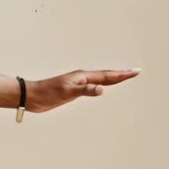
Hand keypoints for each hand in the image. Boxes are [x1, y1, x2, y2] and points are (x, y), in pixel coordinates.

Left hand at [26, 69, 141, 113]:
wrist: (31, 96)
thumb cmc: (47, 93)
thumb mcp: (67, 92)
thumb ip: (85, 90)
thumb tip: (102, 89)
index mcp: (83, 77)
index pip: (108, 76)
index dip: (122, 75)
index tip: (136, 71)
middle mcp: (82, 78)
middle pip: (106, 76)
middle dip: (122, 74)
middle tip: (136, 72)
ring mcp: (78, 84)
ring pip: (100, 80)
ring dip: (113, 79)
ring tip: (123, 77)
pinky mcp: (73, 91)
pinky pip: (92, 87)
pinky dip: (101, 86)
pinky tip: (101, 88)